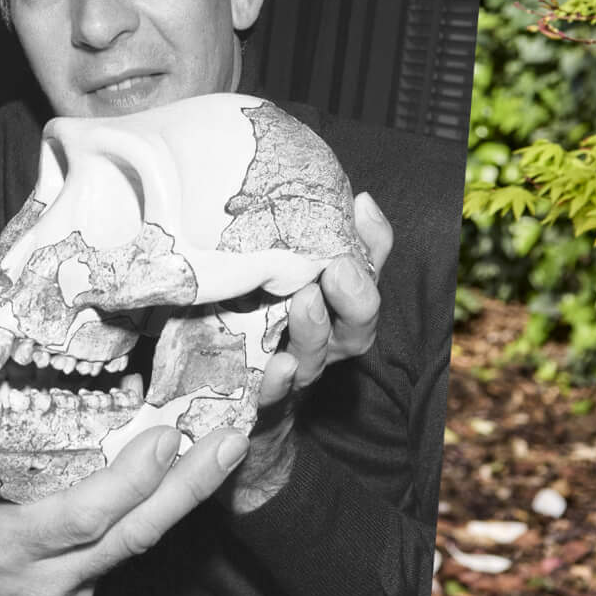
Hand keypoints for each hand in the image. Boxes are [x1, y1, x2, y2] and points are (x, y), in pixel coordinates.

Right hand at [0, 424, 246, 595]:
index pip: (85, 516)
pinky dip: (143, 515)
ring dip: (181, 498)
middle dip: (189, 486)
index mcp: (9, 547)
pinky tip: (165, 485)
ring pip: (136, 545)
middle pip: (136, 534)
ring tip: (217, 453)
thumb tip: (13, 393)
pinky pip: (118, 553)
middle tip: (229, 441)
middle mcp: (51, 578)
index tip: (165, 436)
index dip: (131, 479)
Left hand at [227, 191, 393, 510]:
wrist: (226, 382)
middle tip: (338, 268)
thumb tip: (363, 201)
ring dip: (313, 331)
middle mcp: (323, 344)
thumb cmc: (268, 313)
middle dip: (352, 299)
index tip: (355, 217)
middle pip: (353, 330)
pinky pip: (270, 394)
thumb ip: (338, 239)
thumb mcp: (301, 272)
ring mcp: (292, 371)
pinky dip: (276, 382)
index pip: (365, 283)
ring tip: (304, 301)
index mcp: (338, 313)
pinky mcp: (257, 395)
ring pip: (313, 358)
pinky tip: (278, 365)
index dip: (369, 256)